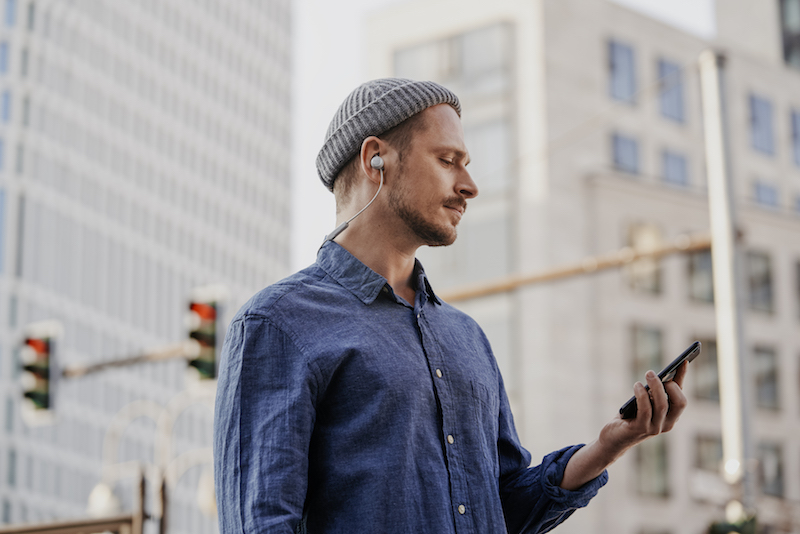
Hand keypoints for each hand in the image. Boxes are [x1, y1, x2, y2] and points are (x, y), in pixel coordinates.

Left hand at [559, 362, 687, 489]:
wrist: (614, 438)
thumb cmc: (631, 416)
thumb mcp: (645, 402)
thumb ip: (655, 390)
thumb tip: (666, 370)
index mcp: (671, 418)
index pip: (682, 398)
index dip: (683, 379)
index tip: (683, 361)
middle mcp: (666, 424)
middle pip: (679, 403)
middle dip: (671, 385)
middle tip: (657, 372)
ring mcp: (654, 428)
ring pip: (662, 405)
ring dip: (655, 386)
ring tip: (648, 373)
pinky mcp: (639, 429)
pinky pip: (645, 410)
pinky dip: (642, 395)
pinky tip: (637, 385)